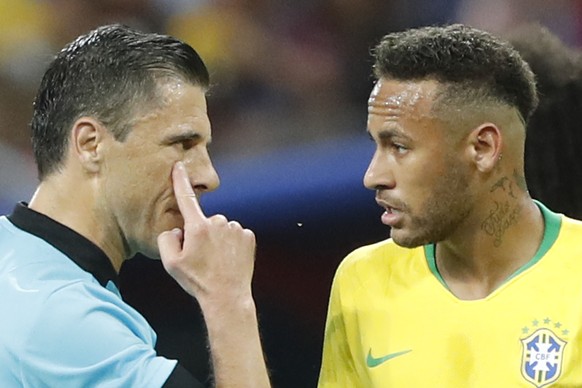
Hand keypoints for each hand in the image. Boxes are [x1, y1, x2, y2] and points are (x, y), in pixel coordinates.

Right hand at [158, 161, 255, 306]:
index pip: (186, 197)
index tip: (179, 166)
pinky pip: (236, 235)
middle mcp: (218, 222)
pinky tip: (229, 259)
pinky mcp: (249, 236)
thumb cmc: (197, 281)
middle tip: (202, 257)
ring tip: (217, 261)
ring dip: (218, 240)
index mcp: (197, 227)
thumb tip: (177, 230)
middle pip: (205, 221)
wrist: (227, 296)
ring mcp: (236, 229)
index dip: (181, 181)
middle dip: (202, 233)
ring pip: (222, 228)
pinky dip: (232, 244)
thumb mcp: (170, 264)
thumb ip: (167, 239)